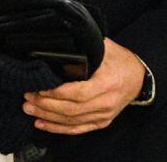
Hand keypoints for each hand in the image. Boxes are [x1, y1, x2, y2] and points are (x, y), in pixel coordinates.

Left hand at [22, 38, 145, 134]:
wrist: (138, 78)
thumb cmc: (120, 60)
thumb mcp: (104, 47)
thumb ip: (84, 45)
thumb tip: (59, 37)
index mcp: (107, 82)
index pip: (79, 93)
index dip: (57, 93)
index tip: (39, 87)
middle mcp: (106, 102)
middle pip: (72, 109)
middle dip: (46, 105)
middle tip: (28, 97)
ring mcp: (104, 115)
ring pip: (72, 121)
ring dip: (48, 117)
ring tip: (29, 109)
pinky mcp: (101, 122)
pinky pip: (77, 128)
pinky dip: (58, 128)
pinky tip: (42, 123)